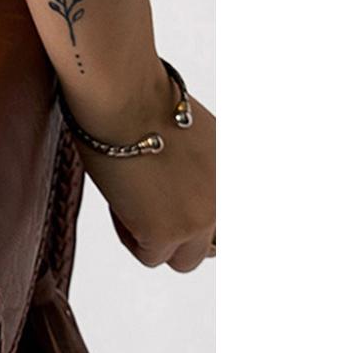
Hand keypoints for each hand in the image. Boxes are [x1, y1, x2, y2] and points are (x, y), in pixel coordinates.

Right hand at [79, 90, 215, 273]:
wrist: (123, 94)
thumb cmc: (143, 98)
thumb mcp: (193, 136)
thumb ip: (200, 168)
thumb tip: (179, 185)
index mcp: (233, 176)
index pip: (224, 224)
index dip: (196, 215)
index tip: (175, 207)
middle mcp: (224, 202)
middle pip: (208, 247)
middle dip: (180, 232)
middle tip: (151, 209)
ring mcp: (199, 220)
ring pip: (182, 259)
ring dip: (157, 238)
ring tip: (130, 202)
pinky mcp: (166, 232)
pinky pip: (148, 255)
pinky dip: (130, 234)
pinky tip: (119, 202)